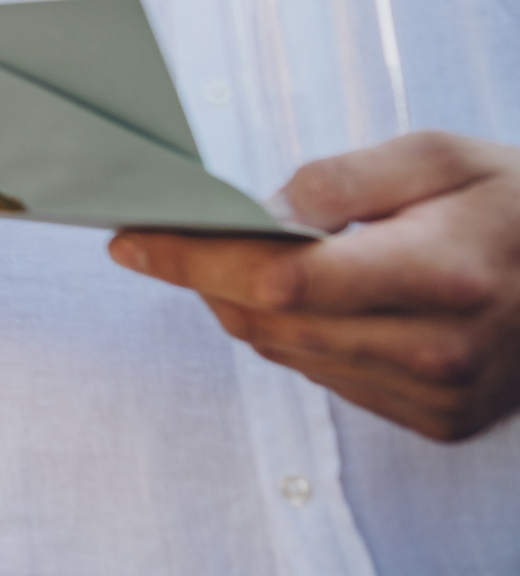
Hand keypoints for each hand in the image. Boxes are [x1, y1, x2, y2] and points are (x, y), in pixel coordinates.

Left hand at [112, 131, 519, 441]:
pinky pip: (327, 376)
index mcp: (442, 276)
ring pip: (290, 354)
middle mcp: (438, 350)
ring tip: (226, 252)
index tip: (130, 236)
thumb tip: (265, 204)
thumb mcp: (444, 156)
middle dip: (201, 275)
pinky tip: (299, 295)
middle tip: (163, 232)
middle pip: (271, 322)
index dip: (193, 258)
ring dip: (243, 305)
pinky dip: (295, 334)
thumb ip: (348, 178)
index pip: (281, 277)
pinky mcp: (437, 420)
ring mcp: (438, 396)